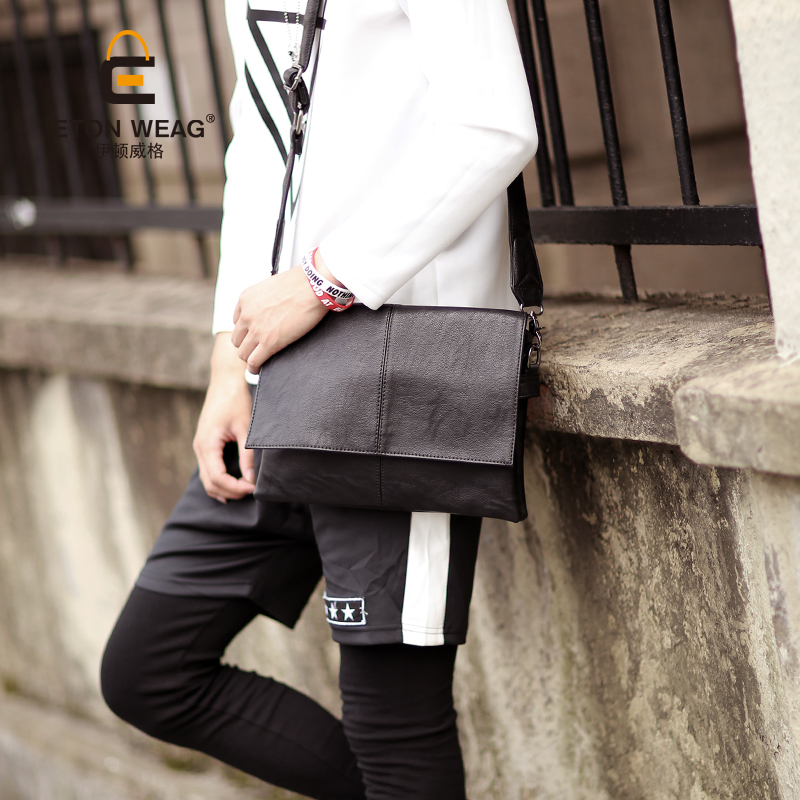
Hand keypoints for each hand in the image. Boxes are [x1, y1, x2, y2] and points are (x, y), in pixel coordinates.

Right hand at [193, 334, 255, 501]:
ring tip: (245, 489)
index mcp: (207, 444)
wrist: (227, 378)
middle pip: (210, 483)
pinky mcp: (206, 443)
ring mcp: (201, 445)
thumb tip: (251, 480)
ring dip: (224, 488)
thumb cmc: (236, 399)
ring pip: (207, 478)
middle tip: (252, 491)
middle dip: (230, 491)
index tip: (254, 488)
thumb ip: (248, 455)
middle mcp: (199, 447)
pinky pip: (209, 469)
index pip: (217, 479)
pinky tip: (234, 483)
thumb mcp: (246, 427)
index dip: (235, 488)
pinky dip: (219, 480)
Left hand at [232, 265, 326, 373]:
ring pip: (242, 352)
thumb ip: (266, 298)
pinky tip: (258, 369)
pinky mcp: (268, 342)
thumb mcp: (273, 286)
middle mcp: (246, 314)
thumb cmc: (301, 284)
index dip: (245, 329)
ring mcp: (256, 330)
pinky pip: (253, 361)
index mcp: (246, 299)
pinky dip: (254, 368)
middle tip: (255, 348)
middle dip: (246, 344)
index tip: (252, 334)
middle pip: (237, 338)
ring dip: (249, 357)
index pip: (237, 320)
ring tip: (256, 361)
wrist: (313, 287)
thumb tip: (273, 306)